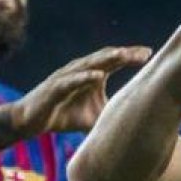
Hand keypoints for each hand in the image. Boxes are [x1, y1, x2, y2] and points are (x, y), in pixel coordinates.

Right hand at [12, 46, 151, 135]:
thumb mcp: (94, 117)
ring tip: (124, 55)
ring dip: (106, 59)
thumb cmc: (64, 115)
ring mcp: (67, 77)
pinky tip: (98, 76)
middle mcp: (80, 71)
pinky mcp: (54, 88)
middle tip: (144, 52)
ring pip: (89, 65)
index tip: (150, 54)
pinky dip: (84, 77)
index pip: (115, 62)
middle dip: (125, 54)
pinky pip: (71, 80)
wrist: (30, 121)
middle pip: (106, 58)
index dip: (131, 57)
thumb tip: (138, 127)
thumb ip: (112, 115)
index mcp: (91, 75)